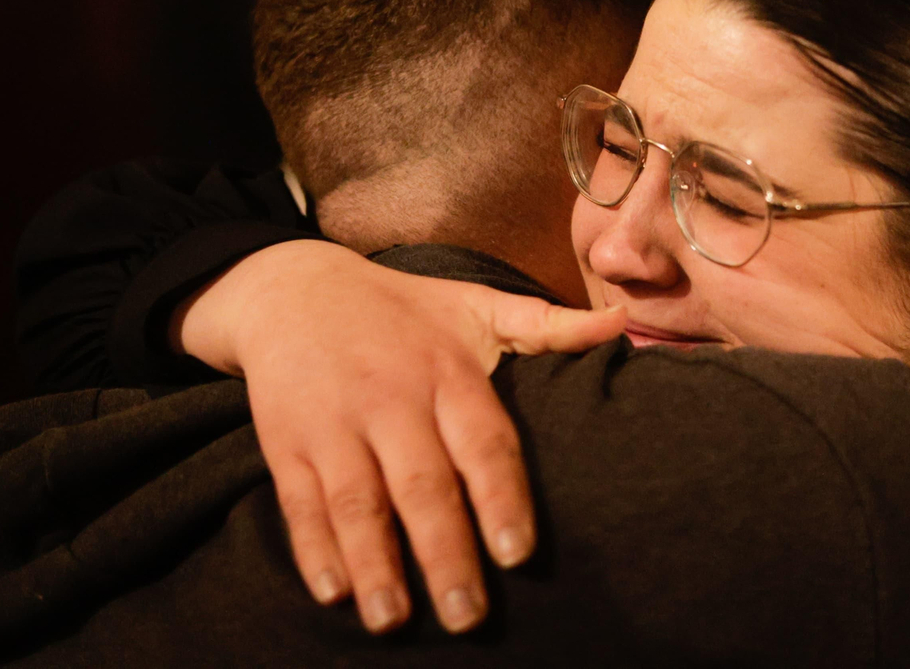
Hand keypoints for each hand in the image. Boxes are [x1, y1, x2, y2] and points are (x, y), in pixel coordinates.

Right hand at [172, 240, 624, 633]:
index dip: (501, 498)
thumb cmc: (403, 309)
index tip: (518, 553)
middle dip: (445, 554)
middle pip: (422, 485)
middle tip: (467, 616)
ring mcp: (335, 424)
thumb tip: (621, 320)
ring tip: (395, 619)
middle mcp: (392, 399)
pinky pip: (301, 503)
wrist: (293, 288)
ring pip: (358, 502)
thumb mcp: (475, 305)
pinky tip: (334, 593)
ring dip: (376, 564)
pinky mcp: (287, 443)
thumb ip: (548, 325)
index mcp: (447, 372)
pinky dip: (314, 550)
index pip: (483, 442)